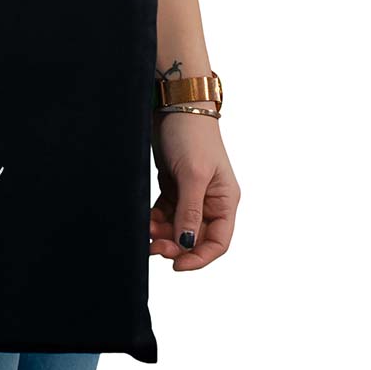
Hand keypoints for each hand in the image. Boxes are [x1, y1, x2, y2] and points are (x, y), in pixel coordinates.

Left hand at [150, 112, 239, 270]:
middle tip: (153, 247)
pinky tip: (145, 221)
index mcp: (225, 200)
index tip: (177, 266)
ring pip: (177, 227)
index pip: (218, 241)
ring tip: (146, 231)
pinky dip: (155, 220)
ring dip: (162, 234)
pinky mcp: (173, 185)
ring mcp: (191, 193)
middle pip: (194, 237)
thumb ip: (190, 211)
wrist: (174, 104)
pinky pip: (165, 213)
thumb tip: (187, 244)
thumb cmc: (191, 135)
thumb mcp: (193, 175)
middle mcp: (210, 200)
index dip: (199, 258)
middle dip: (175, 246)